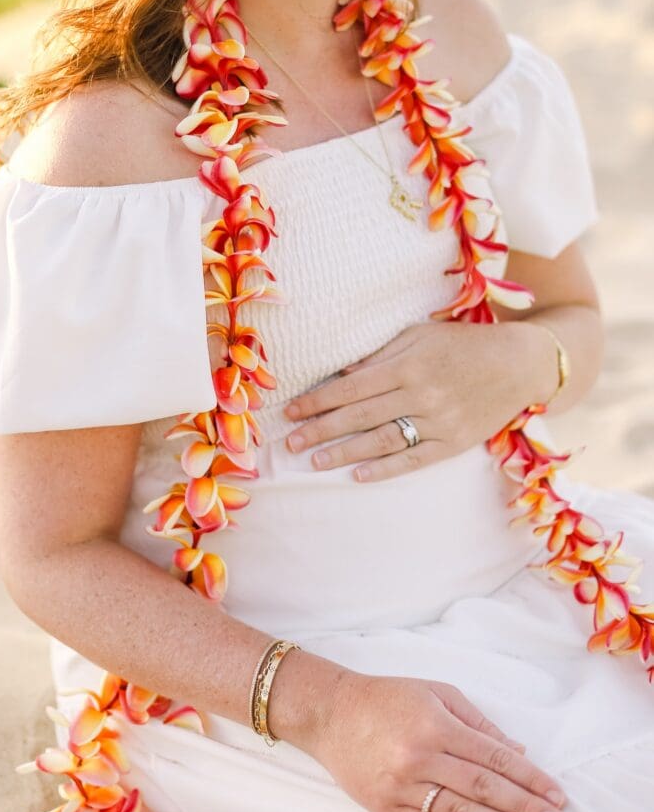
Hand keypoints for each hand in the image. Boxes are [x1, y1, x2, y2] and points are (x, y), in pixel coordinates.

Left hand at [282, 320, 556, 481]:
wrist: (520, 364)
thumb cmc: (463, 344)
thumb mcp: (419, 336)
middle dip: (321, 430)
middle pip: (360, 416)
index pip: (351, 387)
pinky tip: (359, 476)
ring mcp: (439, 422)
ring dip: (345, 452)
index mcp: (408, 365)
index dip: (318, 401)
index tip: (292, 412)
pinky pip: (414, 460)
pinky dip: (386, 469)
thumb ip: (379, 356)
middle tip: (291, 443)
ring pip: (382, 441)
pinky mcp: (454, 443)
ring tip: (316, 462)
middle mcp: (421, 394)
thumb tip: (341, 375)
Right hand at [313, 672, 566, 811]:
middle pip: (483, 787)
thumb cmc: (388, 697)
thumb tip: (517, 751)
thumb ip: (478, 721)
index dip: (529, 777)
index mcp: (435, 724)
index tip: (555, 793)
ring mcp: (402, 785)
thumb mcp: (435, 692)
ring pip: (460, 811)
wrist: (331, 713)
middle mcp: (420, 757)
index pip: (493, 757)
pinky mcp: (387, 807)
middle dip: (524, 805)